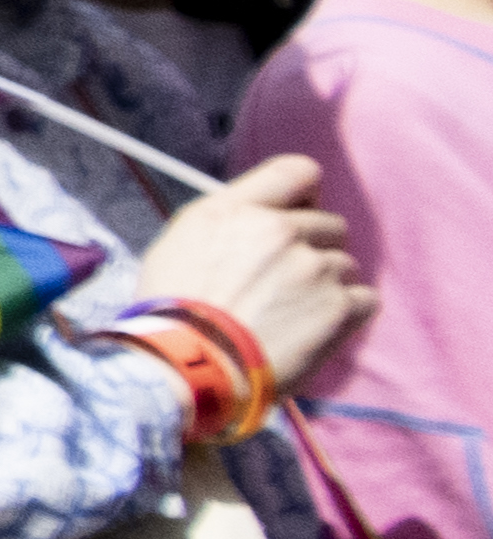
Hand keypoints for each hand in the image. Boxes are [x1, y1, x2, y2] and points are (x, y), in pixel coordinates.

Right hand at [135, 162, 373, 396]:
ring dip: (327, 285)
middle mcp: (281, 230)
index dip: (304, 195)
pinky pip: (364, 299)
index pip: (298, 172)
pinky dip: (346, 314)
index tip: (296, 216)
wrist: (190, 366)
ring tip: (292, 315)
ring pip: (345, 264)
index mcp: (237, 210)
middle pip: (328, 224)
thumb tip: (261, 218)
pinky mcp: (339, 307)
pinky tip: (313, 329)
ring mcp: (315, 267)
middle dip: (313, 249)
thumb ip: (229, 218)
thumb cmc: (174, 309)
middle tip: (284, 283)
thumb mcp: (181, 242)